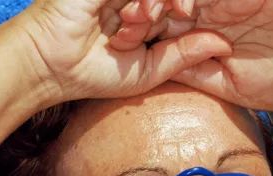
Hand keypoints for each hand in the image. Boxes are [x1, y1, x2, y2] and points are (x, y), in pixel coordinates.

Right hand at [5, 0, 232, 102]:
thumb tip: (224, 43)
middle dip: (188, 2)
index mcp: (148, 11)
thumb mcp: (148, 70)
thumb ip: (183, 54)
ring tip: (168, 13)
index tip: (215, 31)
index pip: (183, 5)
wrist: (47, 65)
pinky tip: (154, 8)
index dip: (198, 13)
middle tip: (186, 14)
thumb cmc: (93, 72)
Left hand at [114, 0, 272, 110]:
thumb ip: (192, 71)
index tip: (119, 46)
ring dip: (159, 1)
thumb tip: (153, 68)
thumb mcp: (227, 85)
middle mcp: (211, 11)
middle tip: (124, 25)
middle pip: (165, 4)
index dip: (139, 35)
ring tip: (143, 13)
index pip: (162, 29)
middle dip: (140, 12)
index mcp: (204, 34)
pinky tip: (179, 9)